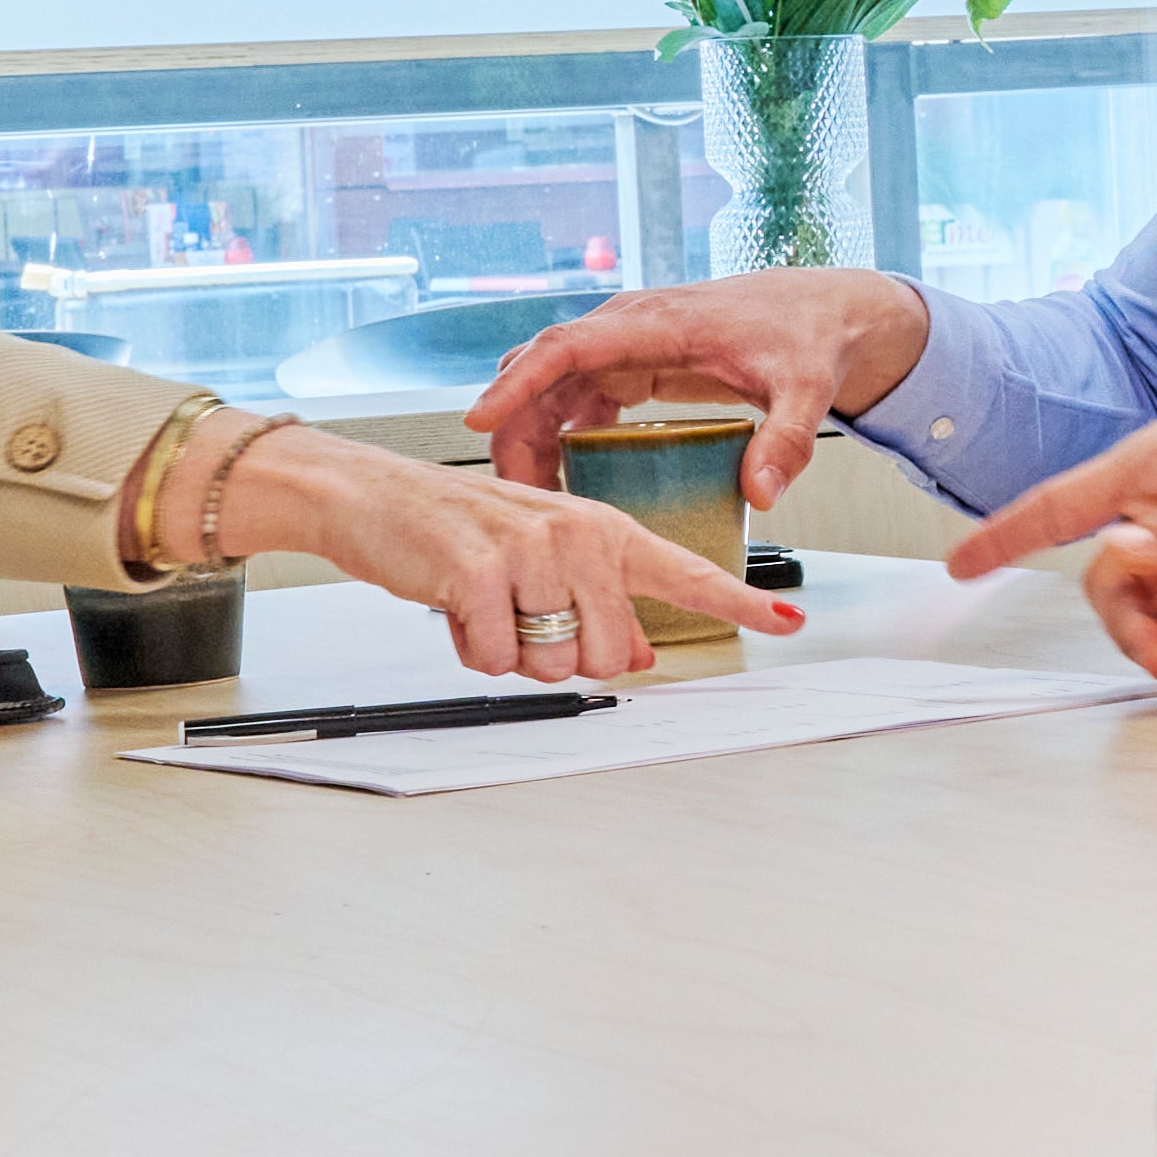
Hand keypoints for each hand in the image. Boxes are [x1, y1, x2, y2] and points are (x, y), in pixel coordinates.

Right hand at [246, 428, 804, 681]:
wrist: (369, 493)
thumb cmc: (453, 527)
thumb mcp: (538, 558)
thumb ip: (597, 604)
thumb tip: (636, 658)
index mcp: (602, 527)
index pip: (685, 570)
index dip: (740, 602)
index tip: (788, 622)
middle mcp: (577, 531)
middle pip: (610, 656)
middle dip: (561, 658)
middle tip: (519, 617)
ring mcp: (531, 547)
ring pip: (552, 663)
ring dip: (510, 653)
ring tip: (482, 604)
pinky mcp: (479, 569)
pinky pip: (494, 659)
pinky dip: (468, 649)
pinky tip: (452, 605)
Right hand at [468, 268, 928, 498]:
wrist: (829, 311)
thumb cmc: (812, 335)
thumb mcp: (806, 390)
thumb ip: (786, 442)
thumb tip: (761, 493)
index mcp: (659, 323)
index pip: (568, 346)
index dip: (519, 382)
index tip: (481, 418)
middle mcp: (632, 327)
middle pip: (546, 369)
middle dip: (514, 422)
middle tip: (506, 486)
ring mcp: (630, 344)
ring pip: (555, 384)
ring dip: (533, 432)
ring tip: (528, 491)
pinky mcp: (637, 363)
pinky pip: (579, 394)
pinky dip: (560, 431)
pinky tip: (561, 476)